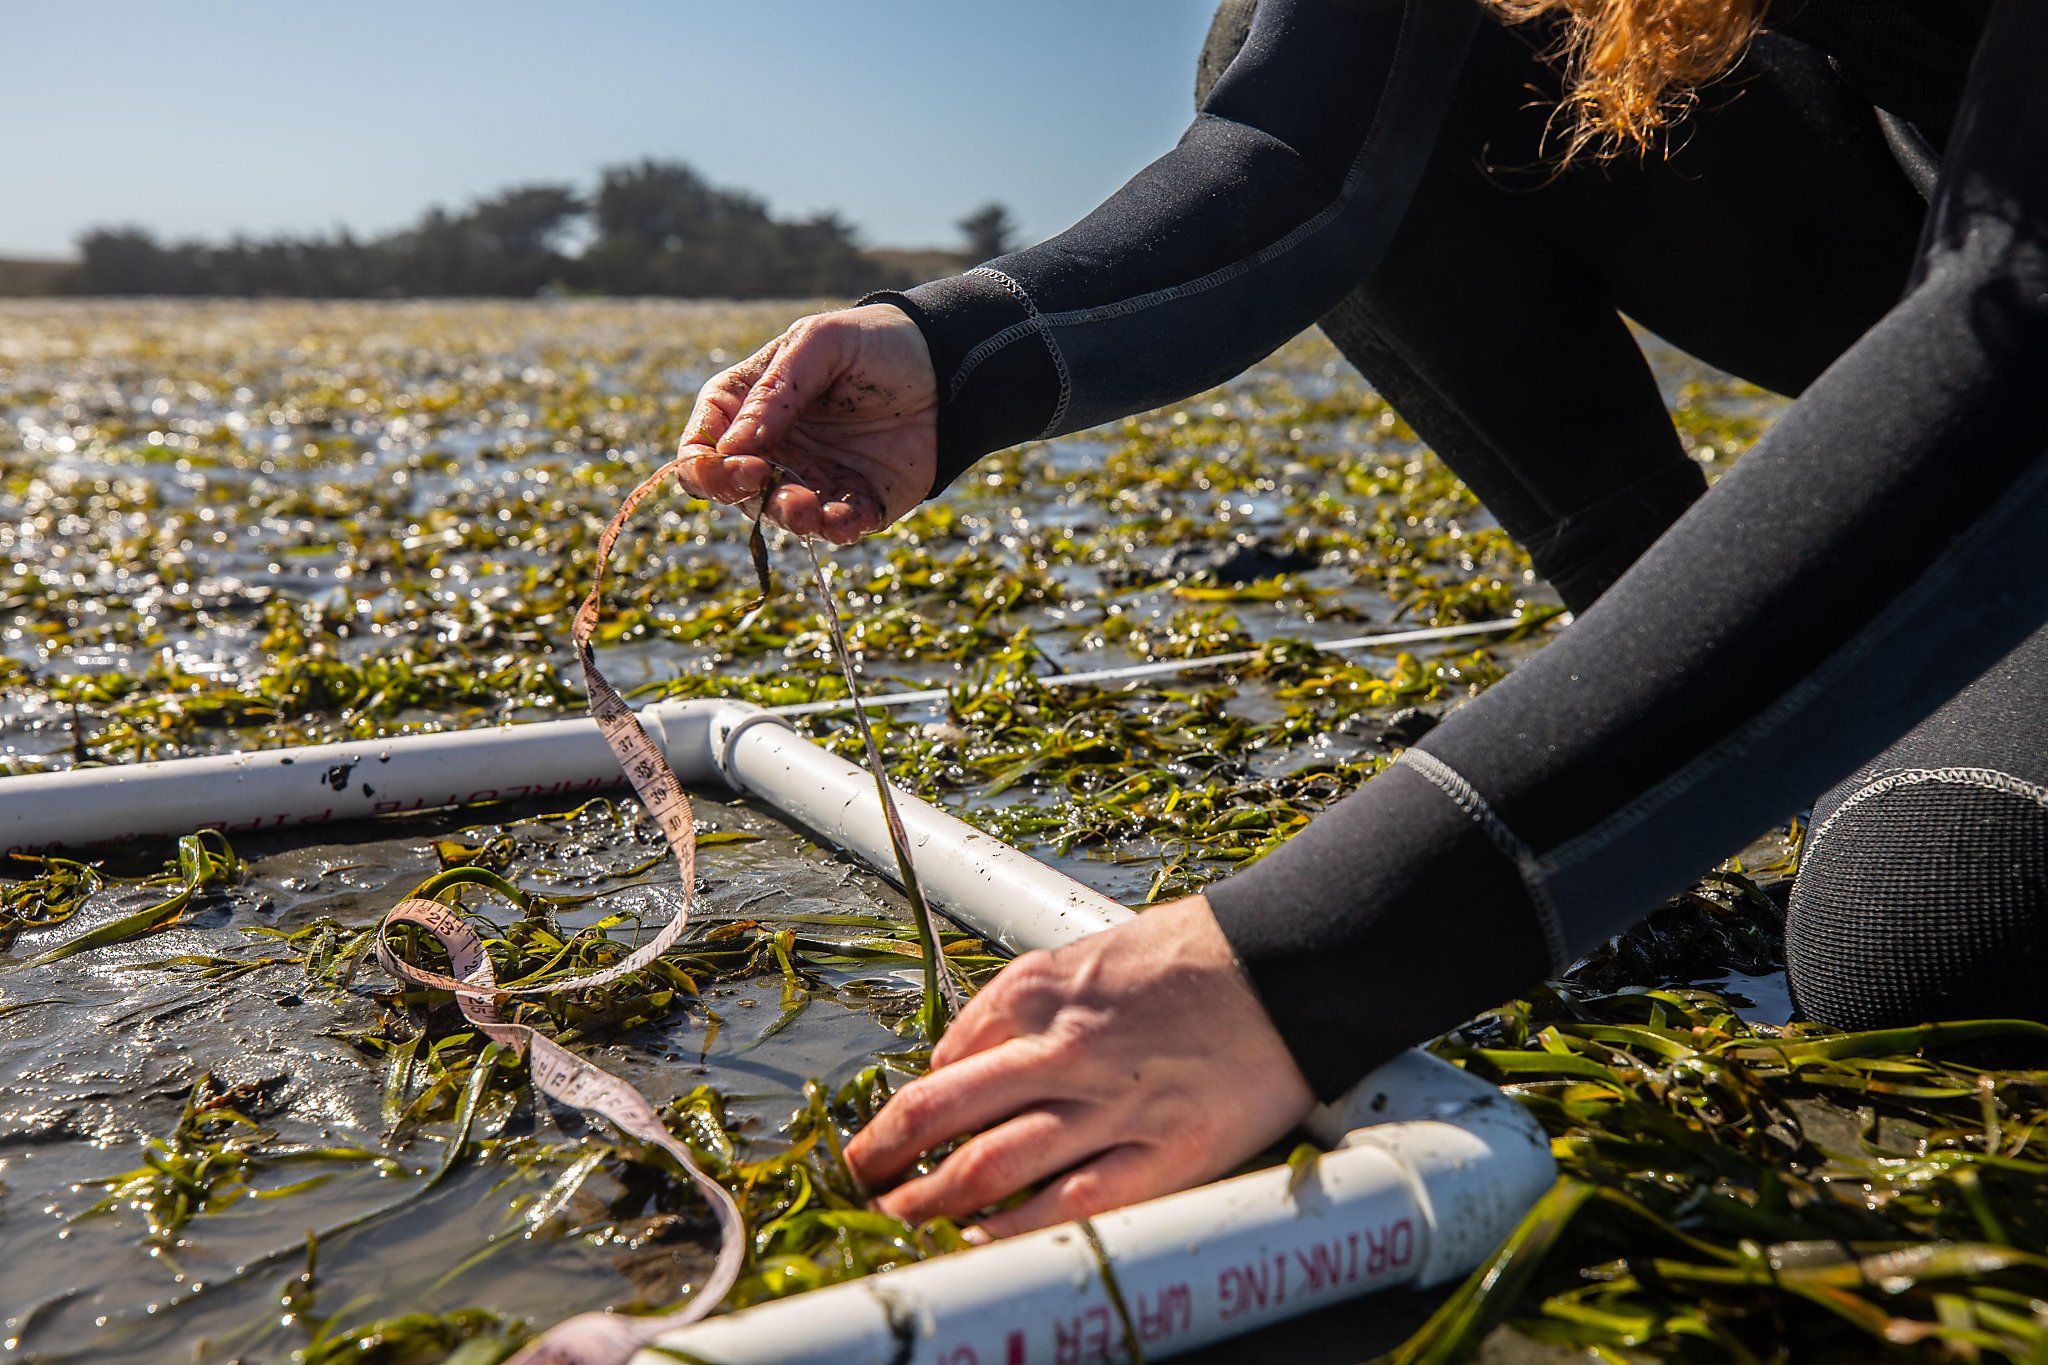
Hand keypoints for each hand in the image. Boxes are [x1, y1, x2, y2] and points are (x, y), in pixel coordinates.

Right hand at [675, 303, 937, 544]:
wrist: (946, 364)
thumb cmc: (874, 342)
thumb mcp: (822, 343)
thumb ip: (778, 389)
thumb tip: (735, 446)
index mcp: (747, 406)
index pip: (701, 448)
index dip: (706, 466)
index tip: (741, 463)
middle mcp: (773, 449)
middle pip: (733, 491)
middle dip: (743, 494)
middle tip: (768, 479)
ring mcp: (813, 478)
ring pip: (782, 516)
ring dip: (790, 517)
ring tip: (811, 508)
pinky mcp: (856, 501)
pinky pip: (837, 528)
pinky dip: (838, 530)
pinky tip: (847, 520)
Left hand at [843, 896, 1315, 1238]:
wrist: (1287, 964)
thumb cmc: (1189, 955)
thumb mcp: (1084, 954)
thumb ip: (1016, 1004)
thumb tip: (955, 1057)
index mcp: (1036, 993)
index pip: (941, 1063)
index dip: (898, 1111)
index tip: (877, 1140)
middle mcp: (1059, 1050)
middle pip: (943, 1115)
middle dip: (885, 1159)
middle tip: (854, 1188)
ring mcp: (1109, 1107)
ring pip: (991, 1167)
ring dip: (931, 1205)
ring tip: (895, 1229)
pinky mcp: (1163, 1154)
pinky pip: (1071, 1206)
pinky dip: (1014, 1233)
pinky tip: (978, 1248)